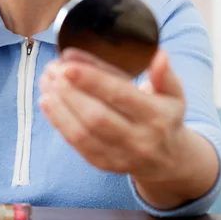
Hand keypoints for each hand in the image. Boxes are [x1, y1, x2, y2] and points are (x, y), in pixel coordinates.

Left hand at [38, 48, 187, 181]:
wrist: (167, 160)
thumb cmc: (164, 117)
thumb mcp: (174, 95)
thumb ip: (164, 75)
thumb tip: (159, 55)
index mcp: (158, 117)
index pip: (121, 96)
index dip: (93, 79)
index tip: (68, 64)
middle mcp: (140, 139)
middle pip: (97, 116)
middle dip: (70, 91)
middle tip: (53, 69)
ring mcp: (120, 155)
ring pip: (82, 132)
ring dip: (59, 105)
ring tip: (46, 81)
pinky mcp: (102, 164)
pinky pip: (76, 144)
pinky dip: (58, 121)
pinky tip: (47, 100)